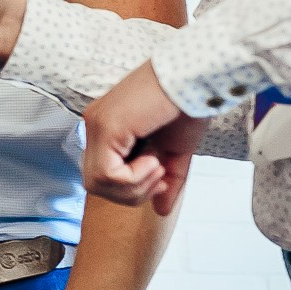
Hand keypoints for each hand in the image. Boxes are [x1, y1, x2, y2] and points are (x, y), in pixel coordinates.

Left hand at [82, 62, 204, 214]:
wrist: (195, 79)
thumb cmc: (186, 106)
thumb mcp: (175, 152)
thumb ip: (166, 181)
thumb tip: (161, 210)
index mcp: (106, 130)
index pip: (102, 177)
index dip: (131, 189)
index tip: (161, 176)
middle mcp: (95, 126)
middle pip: (95, 185)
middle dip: (131, 193)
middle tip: (160, 174)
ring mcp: (97, 125)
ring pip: (97, 184)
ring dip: (134, 185)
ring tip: (157, 164)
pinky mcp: (106, 127)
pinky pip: (107, 174)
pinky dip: (133, 178)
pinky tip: (153, 160)